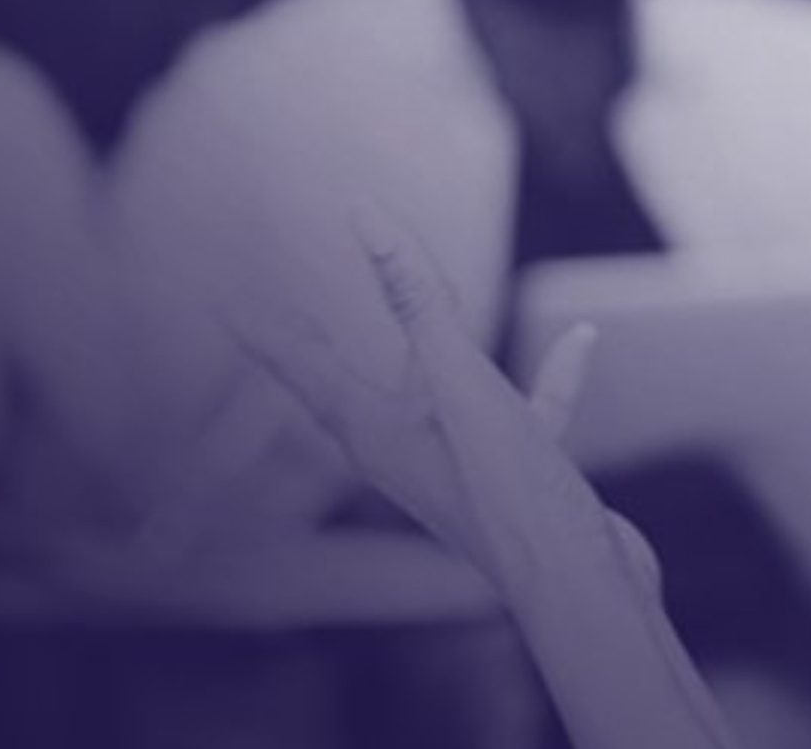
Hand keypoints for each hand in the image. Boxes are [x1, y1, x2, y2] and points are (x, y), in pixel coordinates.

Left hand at [219, 207, 650, 596]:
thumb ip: (416, 299)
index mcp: (376, 436)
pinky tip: (581, 341)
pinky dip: (550, 378)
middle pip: (351, 387)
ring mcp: (467, 471)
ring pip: (440, 396)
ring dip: (439, 347)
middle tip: (281, 325)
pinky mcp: (521, 482)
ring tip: (439, 305)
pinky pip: (529, 413)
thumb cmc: (509, 496)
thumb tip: (365, 215)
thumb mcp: (460, 382)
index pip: (305, 369)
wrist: (585, 593)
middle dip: (318, 353)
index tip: (225, 309)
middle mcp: (411, 454)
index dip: (267, 334)